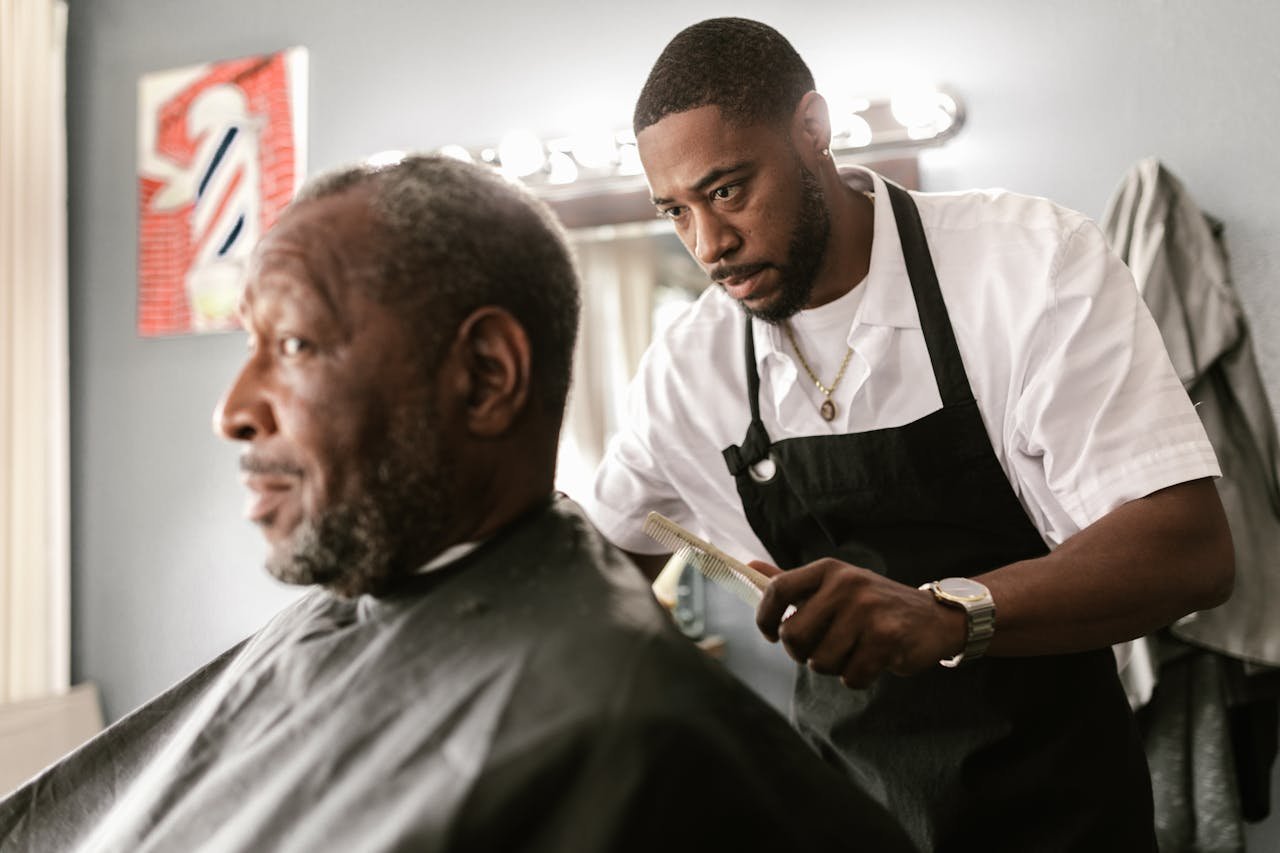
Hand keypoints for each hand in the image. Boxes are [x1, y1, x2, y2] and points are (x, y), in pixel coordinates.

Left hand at [751, 558, 966, 688]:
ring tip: (854, 652)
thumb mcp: (834, 586)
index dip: (765, 618)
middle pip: (793, 636)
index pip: (777, 589)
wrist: (935, 618)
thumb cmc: (873, 606)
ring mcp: (867, 610)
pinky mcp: (887, 637)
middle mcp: (846, 585)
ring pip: (821, 662)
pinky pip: (851, 676)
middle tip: (825, 650)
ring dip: (835, 668)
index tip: (771, 635)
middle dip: (804, 654)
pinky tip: (874, 661)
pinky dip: (859, 677)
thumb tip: (746, 566)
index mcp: (829, 570)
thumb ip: (792, 582)